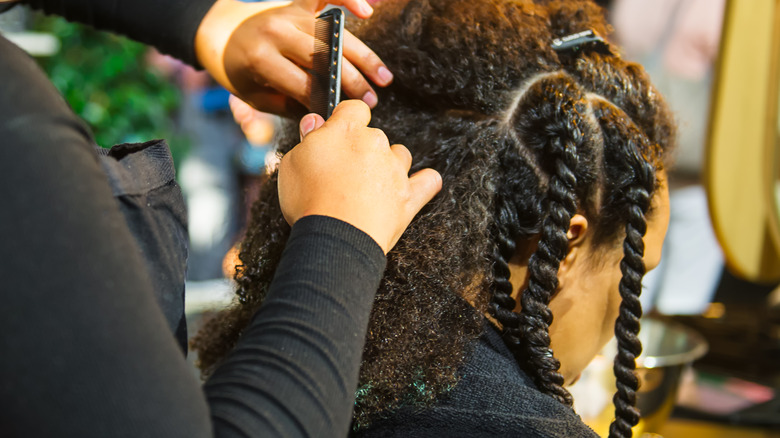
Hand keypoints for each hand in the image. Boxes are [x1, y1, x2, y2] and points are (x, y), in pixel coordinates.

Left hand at [195, 0, 392, 115]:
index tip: (344, 115)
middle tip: (372, 100)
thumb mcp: (256, 96)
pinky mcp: (296, 4)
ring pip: (334, 35)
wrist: (220, 33)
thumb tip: (324, 116)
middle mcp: (276, 32)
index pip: (303, 84)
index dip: (325, 102)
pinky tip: (368, 10)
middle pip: (324, 58)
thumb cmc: (240, 72)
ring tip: (383, 77)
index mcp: (261, 60)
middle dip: (352, 81)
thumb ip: (289, 105)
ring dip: (362, 56)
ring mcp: (288, 15)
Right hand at [278, 100, 441, 253]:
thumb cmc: (308, 200)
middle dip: (362, 149)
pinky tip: (419, 185)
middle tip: (343, 173)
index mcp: (346, 131)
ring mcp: (395, 171)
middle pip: (375, 135)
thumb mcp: (292, 164)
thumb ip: (308, 139)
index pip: (354, 109)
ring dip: (390, 164)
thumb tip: (315, 122)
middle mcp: (376, 144)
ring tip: (371, 184)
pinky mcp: (409, 197)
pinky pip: (427, 182)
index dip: (345, 118)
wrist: (335, 238)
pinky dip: (425, 182)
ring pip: (400, 155)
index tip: (336, 132)